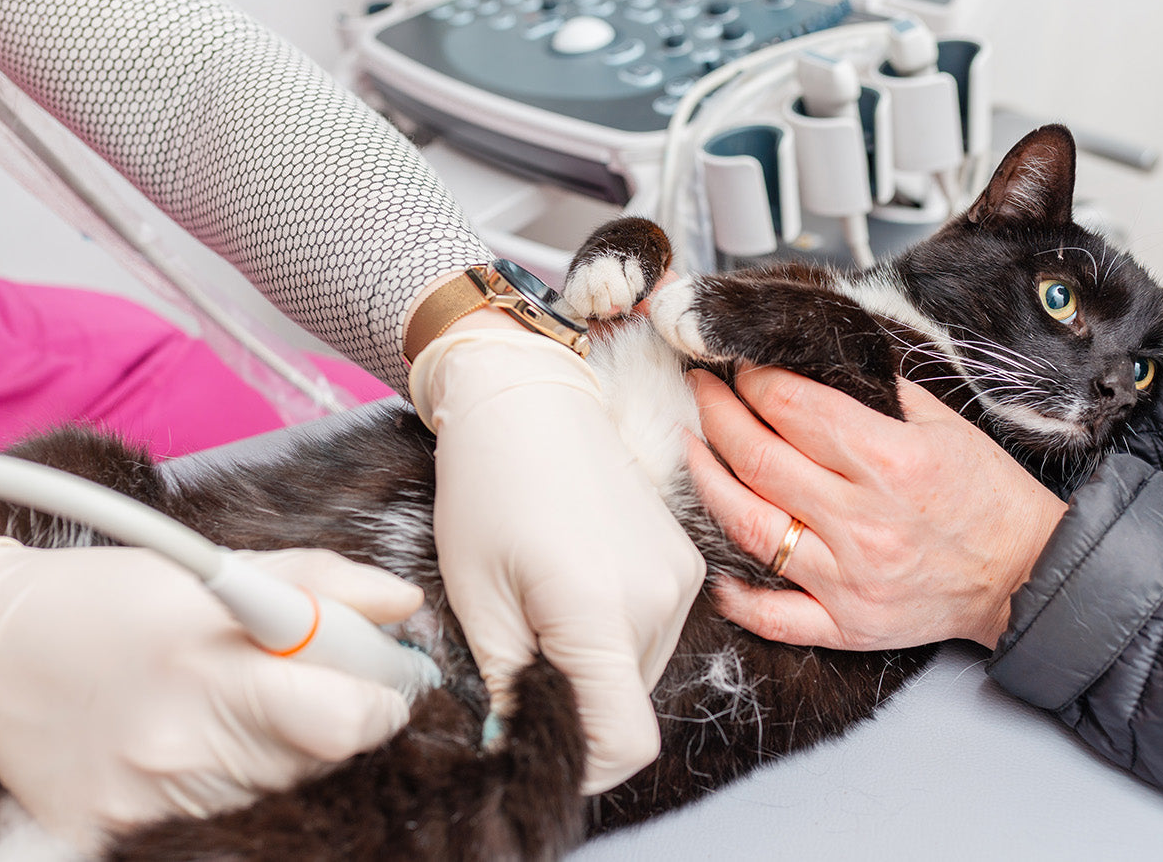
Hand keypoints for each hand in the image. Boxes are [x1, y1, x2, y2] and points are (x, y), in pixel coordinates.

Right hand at [0, 541, 422, 850]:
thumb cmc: (106, 599)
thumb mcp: (213, 564)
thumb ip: (323, 582)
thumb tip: (404, 604)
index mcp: (214, 666)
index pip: (349, 718)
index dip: (384, 697)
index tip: (382, 675)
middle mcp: (184, 743)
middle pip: (323, 755)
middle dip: (336, 713)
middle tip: (298, 676)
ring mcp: (152, 798)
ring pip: (276, 783)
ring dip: (279, 743)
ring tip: (225, 696)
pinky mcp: (121, 831)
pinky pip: (220, 809)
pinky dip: (225, 773)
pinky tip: (186, 733)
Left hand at [410, 329, 703, 794]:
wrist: (531, 399)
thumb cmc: (488, 486)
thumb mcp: (475, 594)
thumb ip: (504, 684)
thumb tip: (515, 745)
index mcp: (598, 609)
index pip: (623, 740)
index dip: (579, 764)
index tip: (535, 746)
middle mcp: (658, 599)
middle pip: (629, 708)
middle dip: (577, 709)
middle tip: (521, 664)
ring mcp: (681, 579)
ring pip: (642, 673)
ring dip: (595, 671)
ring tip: (543, 615)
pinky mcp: (687, 563)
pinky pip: (654, 634)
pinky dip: (614, 638)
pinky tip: (572, 592)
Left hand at [687, 367, 1065, 650]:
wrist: (1026, 574)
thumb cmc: (988, 497)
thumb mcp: (944, 425)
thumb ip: (878, 392)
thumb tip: (814, 362)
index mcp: (890, 461)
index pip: (792, 408)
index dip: (751, 380)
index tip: (735, 365)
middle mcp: (863, 520)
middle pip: (758, 458)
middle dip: (716, 414)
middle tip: (699, 390)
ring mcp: (849, 577)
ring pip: (749, 526)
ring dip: (707, 481)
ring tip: (691, 448)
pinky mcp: (846, 624)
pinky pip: (773, 615)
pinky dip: (735, 594)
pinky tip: (711, 565)